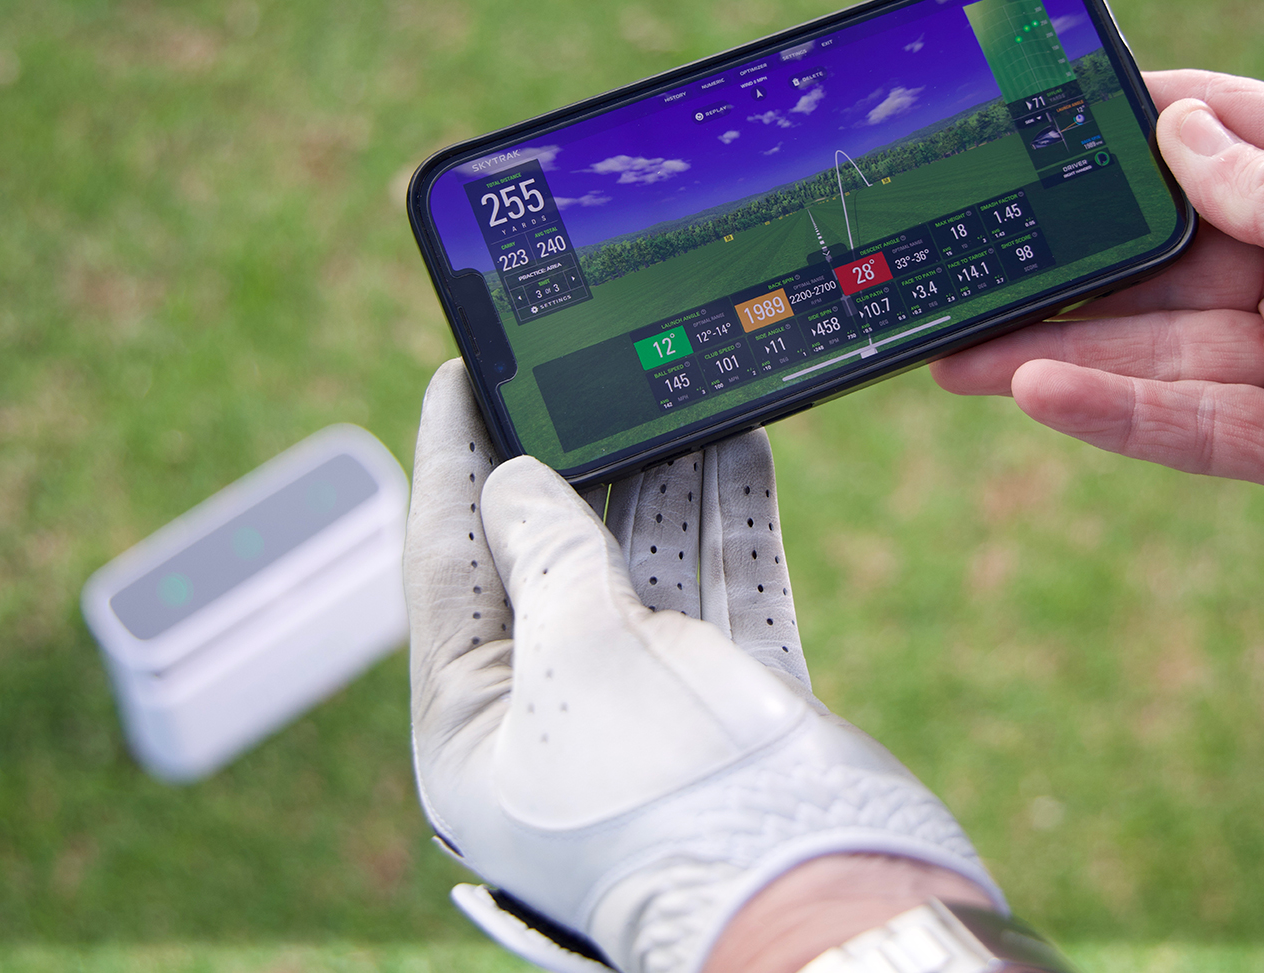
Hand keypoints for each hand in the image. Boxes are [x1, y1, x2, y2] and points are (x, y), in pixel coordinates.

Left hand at [405, 361, 1001, 972]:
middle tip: (578, 370)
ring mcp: (645, 707)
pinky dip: (730, 516)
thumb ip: (544, 549)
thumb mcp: (576, 650)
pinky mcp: (728, 697)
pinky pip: (721, 584)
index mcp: (471, 728)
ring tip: (667, 389)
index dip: (450, 462)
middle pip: (548, 557)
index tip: (460, 375)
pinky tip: (737, 443)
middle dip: (576, 461)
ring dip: (663, 475)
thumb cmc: (666, 795)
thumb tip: (513, 480)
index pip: (445, 566)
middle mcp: (549, 716)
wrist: (818, 892)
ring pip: (644, 561)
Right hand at [932, 69, 1263, 589]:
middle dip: (1062, 262)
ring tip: (954, 347)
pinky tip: (1040, 394)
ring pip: (1159, 349)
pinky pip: (1197, 429)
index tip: (1019, 125)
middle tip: (958, 262)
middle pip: (1161, 259)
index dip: (1118, 132)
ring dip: (1058, 348)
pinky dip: (1118, 415)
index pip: (1211, 139)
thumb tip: (1170, 134)